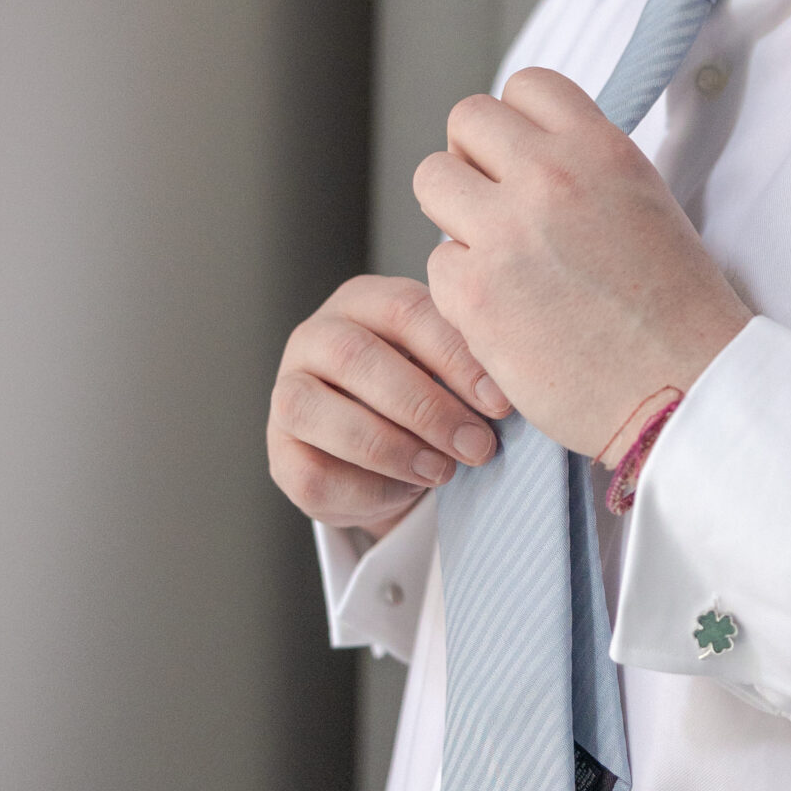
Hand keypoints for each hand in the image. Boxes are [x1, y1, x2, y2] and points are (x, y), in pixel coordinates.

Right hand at [267, 274, 508, 535]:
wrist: (387, 450)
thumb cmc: (428, 391)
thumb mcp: (448, 366)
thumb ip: (468, 364)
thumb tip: (510, 390)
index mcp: (363, 299)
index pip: (405, 309)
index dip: (454, 355)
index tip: (500, 401)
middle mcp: (314, 336)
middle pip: (356, 358)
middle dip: (425, 408)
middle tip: (477, 445)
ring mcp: (287, 393)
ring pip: (318, 413)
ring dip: (391, 448)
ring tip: (444, 471)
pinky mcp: (279, 454)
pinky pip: (313, 474)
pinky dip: (368, 489)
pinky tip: (408, 490)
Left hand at [413, 69, 751, 460]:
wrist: (685, 387)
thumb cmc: (677, 307)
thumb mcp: (644, 200)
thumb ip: (586, 165)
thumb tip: (531, 152)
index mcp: (599, 148)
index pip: (526, 85)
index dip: (517, 120)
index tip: (523, 156)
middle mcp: (549, 176)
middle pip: (466, 120)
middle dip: (474, 158)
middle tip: (496, 203)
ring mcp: (506, 233)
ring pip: (431, 180)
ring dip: (454, 213)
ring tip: (491, 253)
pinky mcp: (474, 294)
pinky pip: (435, 263)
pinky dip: (461, 286)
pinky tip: (503, 311)